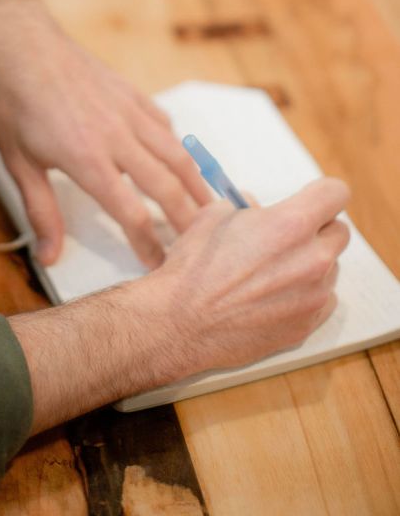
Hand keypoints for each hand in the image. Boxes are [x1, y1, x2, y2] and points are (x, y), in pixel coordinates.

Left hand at [0, 0, 211, 266]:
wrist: (20, 42)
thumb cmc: (11, 101)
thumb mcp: (15, 161)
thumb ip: (39, 210)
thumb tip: (49, 256)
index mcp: (88, 159)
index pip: (130, 212)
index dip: (148, 244)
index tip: (160, 266)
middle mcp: (117, 136)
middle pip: (166, 185)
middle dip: (187, 220)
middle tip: (203, 246)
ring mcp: (128, 111)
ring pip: (175, 152)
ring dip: (196, 183)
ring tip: (210, 207)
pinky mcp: (130, 91)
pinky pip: (162, 123)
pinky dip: (175, 144)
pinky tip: (177, 156)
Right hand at [11, 177, 350, 434]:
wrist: (179, 320)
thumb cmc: (193, 266)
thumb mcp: (215, 215)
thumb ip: (247, 207)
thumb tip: (258, 209)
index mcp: (291, 224)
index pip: (336, 193)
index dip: (322, 193)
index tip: (313, 199)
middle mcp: (312, 259)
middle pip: (339, 231)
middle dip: (317, 229)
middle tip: (286, 236)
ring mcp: (313, 296)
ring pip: (329, 268)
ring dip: (309, 264)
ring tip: (270, 271)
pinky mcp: (306, 325)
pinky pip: (321, 300)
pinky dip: (304, 294)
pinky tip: (271, 296)